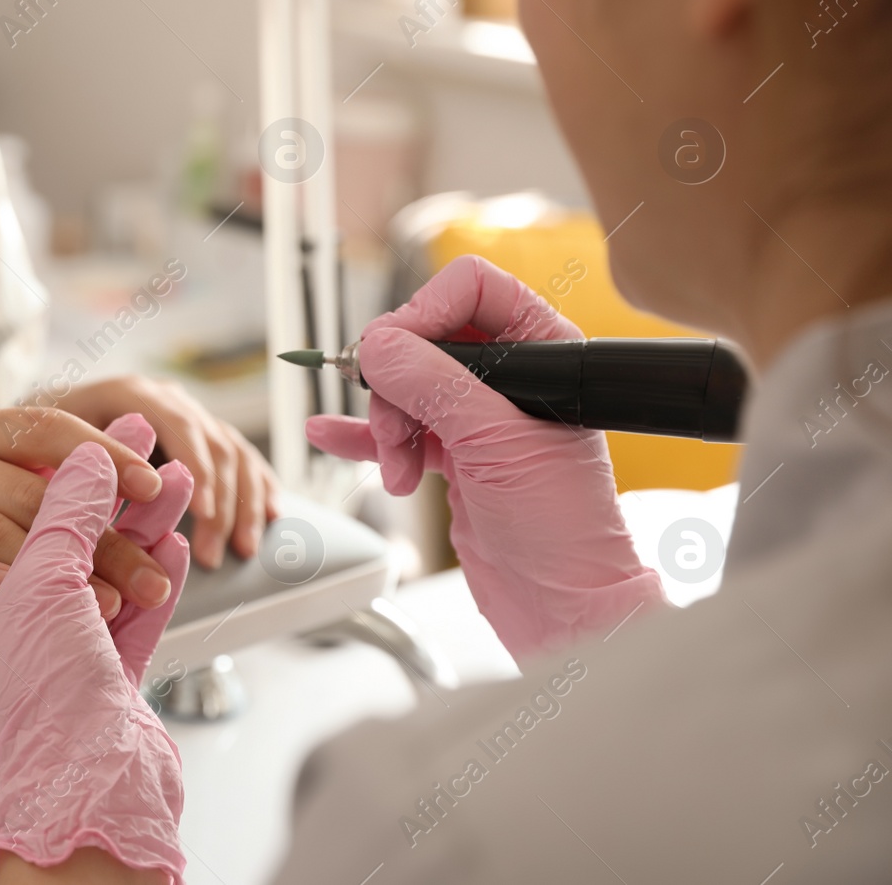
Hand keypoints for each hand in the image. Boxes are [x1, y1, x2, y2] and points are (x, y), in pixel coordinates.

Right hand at [0, 404, 175, 615]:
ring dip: (56, 569)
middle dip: (102, 536)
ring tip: (106, 603)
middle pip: (36, 494)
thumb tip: (85, 475)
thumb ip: (4, 464)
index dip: (105, 454)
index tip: (156, 483)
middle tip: (154, 574)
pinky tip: (19, 599)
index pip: (48, 428)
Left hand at [0, 414, 191, 882]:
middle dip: (114, 489)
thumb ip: (66, 513)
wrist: (87, 789)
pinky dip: (159, 579)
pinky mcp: (111, 678)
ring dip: (146, 525)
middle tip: (145, 439)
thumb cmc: (44, 698)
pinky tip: (175, 546)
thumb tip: (85, 458)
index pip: (18, 513)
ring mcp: (68, 651)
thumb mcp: (44, 583)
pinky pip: (138, 615)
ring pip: (113, 571)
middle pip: (72, 536)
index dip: (60, 466)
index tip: (95, 429)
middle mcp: (21, 623)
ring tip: (177, 480)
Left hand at [54, 375, 277, 567]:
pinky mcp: (201, 437)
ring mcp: (187, 415)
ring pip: (231, 452)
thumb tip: (102, 494)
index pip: (173, 423)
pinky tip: (273, 515)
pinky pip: (242, 459)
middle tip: (216, 551)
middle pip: (208, 441)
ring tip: (243, 550)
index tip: (200, 513)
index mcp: (126, 393)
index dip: (192, 467)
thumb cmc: (31, 447)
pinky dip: (259, 487)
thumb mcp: (41, 450)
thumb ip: (71, 471)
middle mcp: (163, 398)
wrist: (34, 430)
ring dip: (243, 502)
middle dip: (219, 499)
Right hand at [305, 255, 663, 661]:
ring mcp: (480, 419)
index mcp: (545, 351)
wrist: (565, 609)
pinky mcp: (456, 458)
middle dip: (395, 385)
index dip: (425, 312)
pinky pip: (397, 432)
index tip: (395, 351)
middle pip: (423, 340)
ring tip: (397, 470)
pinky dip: (363, 436)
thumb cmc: (565, 529)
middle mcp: (513, 378)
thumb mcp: (494, 443)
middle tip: (395, 427)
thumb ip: (433, 386)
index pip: (471, 288)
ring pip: (405, 388)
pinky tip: (331, 435)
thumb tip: (379, 345)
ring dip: (386, 427)